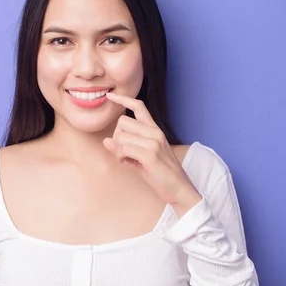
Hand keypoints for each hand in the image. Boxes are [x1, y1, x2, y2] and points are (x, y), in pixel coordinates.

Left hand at [103, 92, 201, 214]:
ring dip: (118, 150)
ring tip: (126, 160)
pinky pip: (124, 148)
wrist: (179, 189)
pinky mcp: (151, 154)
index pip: (139, 106)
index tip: (110, 96)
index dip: (123, 99)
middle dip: (117, 137)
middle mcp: (155, 132)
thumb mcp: (139, 158)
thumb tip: (106, 141)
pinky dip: (120, 156)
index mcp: (154, 130)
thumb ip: (124, 148)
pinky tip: (126, 163)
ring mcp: (154, 142)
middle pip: (123, 121)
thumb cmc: (160, 174)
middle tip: (122, 152)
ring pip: (121, 136)